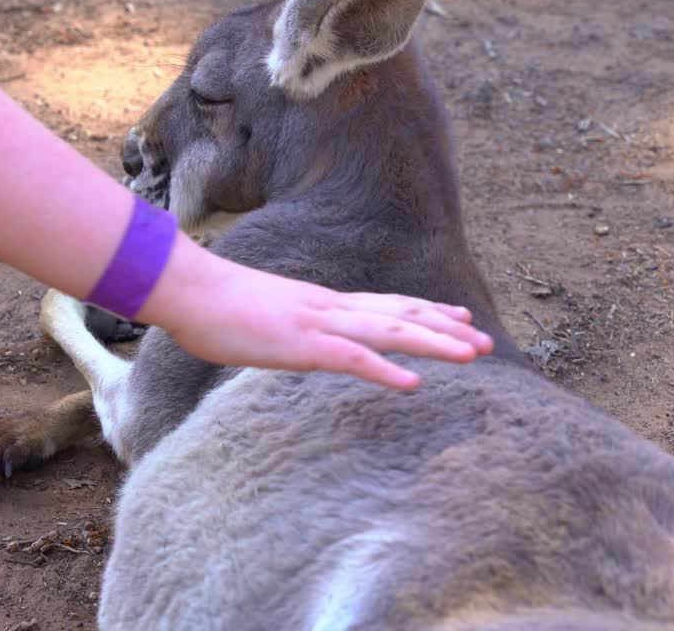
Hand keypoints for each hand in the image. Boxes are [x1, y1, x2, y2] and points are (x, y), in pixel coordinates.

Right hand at [150, 245, 493, 389]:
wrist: (188, 289)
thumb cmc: (214, 305)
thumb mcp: (263, 318)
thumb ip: (288, 326)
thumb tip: (294, 337)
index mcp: (322, 303)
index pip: (385, 304)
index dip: (425, 311)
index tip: (459, 316)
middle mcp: (329, 308)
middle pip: (400, 313)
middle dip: (445, 327)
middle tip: (486, 339)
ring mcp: (318, 323)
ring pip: (389, 331)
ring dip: (434, 343)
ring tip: (473, 355)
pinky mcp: (300, 344)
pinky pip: (352, 359)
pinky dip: (385, 370)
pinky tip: (413, 384)